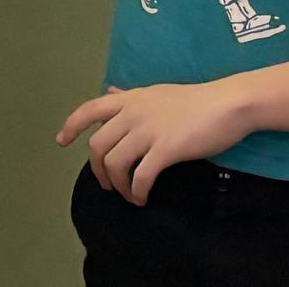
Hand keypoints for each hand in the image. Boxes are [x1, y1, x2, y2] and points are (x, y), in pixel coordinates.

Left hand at [56, 82, 246, 203]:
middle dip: (98, 170)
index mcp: (129, 99)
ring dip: (118, 185)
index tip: (61, 141)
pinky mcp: (165, 149)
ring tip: (128, 195)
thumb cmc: (194, 100)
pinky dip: (137, 191)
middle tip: (108, 185)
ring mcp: (148, 131)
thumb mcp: (155, 92)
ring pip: (115, 163)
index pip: (89, 110)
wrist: (227, 104)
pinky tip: (142, 198)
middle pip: (98, 145)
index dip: (72, 126)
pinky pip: (140, 176)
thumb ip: (130, 96)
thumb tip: (111, 91)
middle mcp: (132, 113)